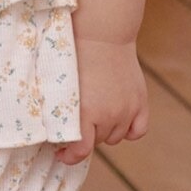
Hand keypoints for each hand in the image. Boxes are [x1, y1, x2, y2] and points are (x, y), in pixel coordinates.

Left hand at [52, 37, 148, 162]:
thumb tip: (50, 137)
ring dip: (105, 131)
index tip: (61, 153)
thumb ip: (58, 114)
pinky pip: (138, 131)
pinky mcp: (140, 101)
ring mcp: (127, 109)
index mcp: (86, 113)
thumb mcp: (59, 87)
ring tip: (96, 114)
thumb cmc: (73, 57)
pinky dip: (129, 130)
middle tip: (77, 123)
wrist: (101, 34)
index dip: (69, 157)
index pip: (81, 151)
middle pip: (97, 142)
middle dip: (85, 135)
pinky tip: (118, 121)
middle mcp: (109, 115)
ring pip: (116, 137)